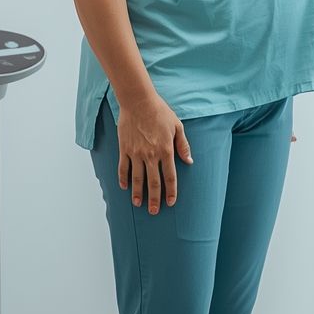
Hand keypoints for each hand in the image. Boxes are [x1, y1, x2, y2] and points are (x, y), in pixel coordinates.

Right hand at [117, 94, 192, 214]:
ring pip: (137, 178)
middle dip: (154, 199)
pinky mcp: (124, 149)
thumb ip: (183, 145)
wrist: (138, 101)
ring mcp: (136, 153)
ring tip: (138, 204)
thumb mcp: (177, 126)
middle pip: (153, 182)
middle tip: (154, 211)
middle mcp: (151, 155)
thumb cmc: (160, 112)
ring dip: (138, 193)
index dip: (171, 191)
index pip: (170, 177)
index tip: (171, 202)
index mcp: (166, 150)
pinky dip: (123, 179)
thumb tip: (189, 161)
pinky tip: (124, 187)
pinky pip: (123, 168)